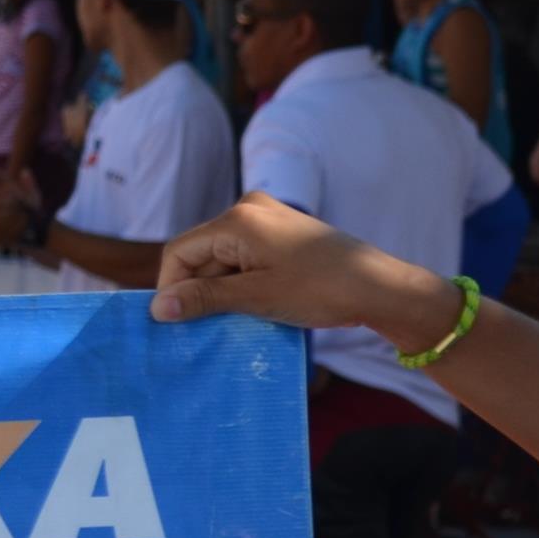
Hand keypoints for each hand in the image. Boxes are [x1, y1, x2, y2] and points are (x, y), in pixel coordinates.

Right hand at [150, 192, 450, 342]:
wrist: (380, 287)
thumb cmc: (320, 290)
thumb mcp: (256, 297)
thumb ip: (203, 298)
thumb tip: (158, 308)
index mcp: (238, 219)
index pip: (180, 252)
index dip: (171, 288)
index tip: (174, 323)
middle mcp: (249, 210)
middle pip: (200, 253)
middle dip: (198, 289)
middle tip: (204, 327)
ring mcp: (268, 220)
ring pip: (222, 258)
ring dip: (220, 290)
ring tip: (233, 320)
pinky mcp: (282, 234)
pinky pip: (244, 258)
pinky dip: (241, 283)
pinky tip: (251, 306)